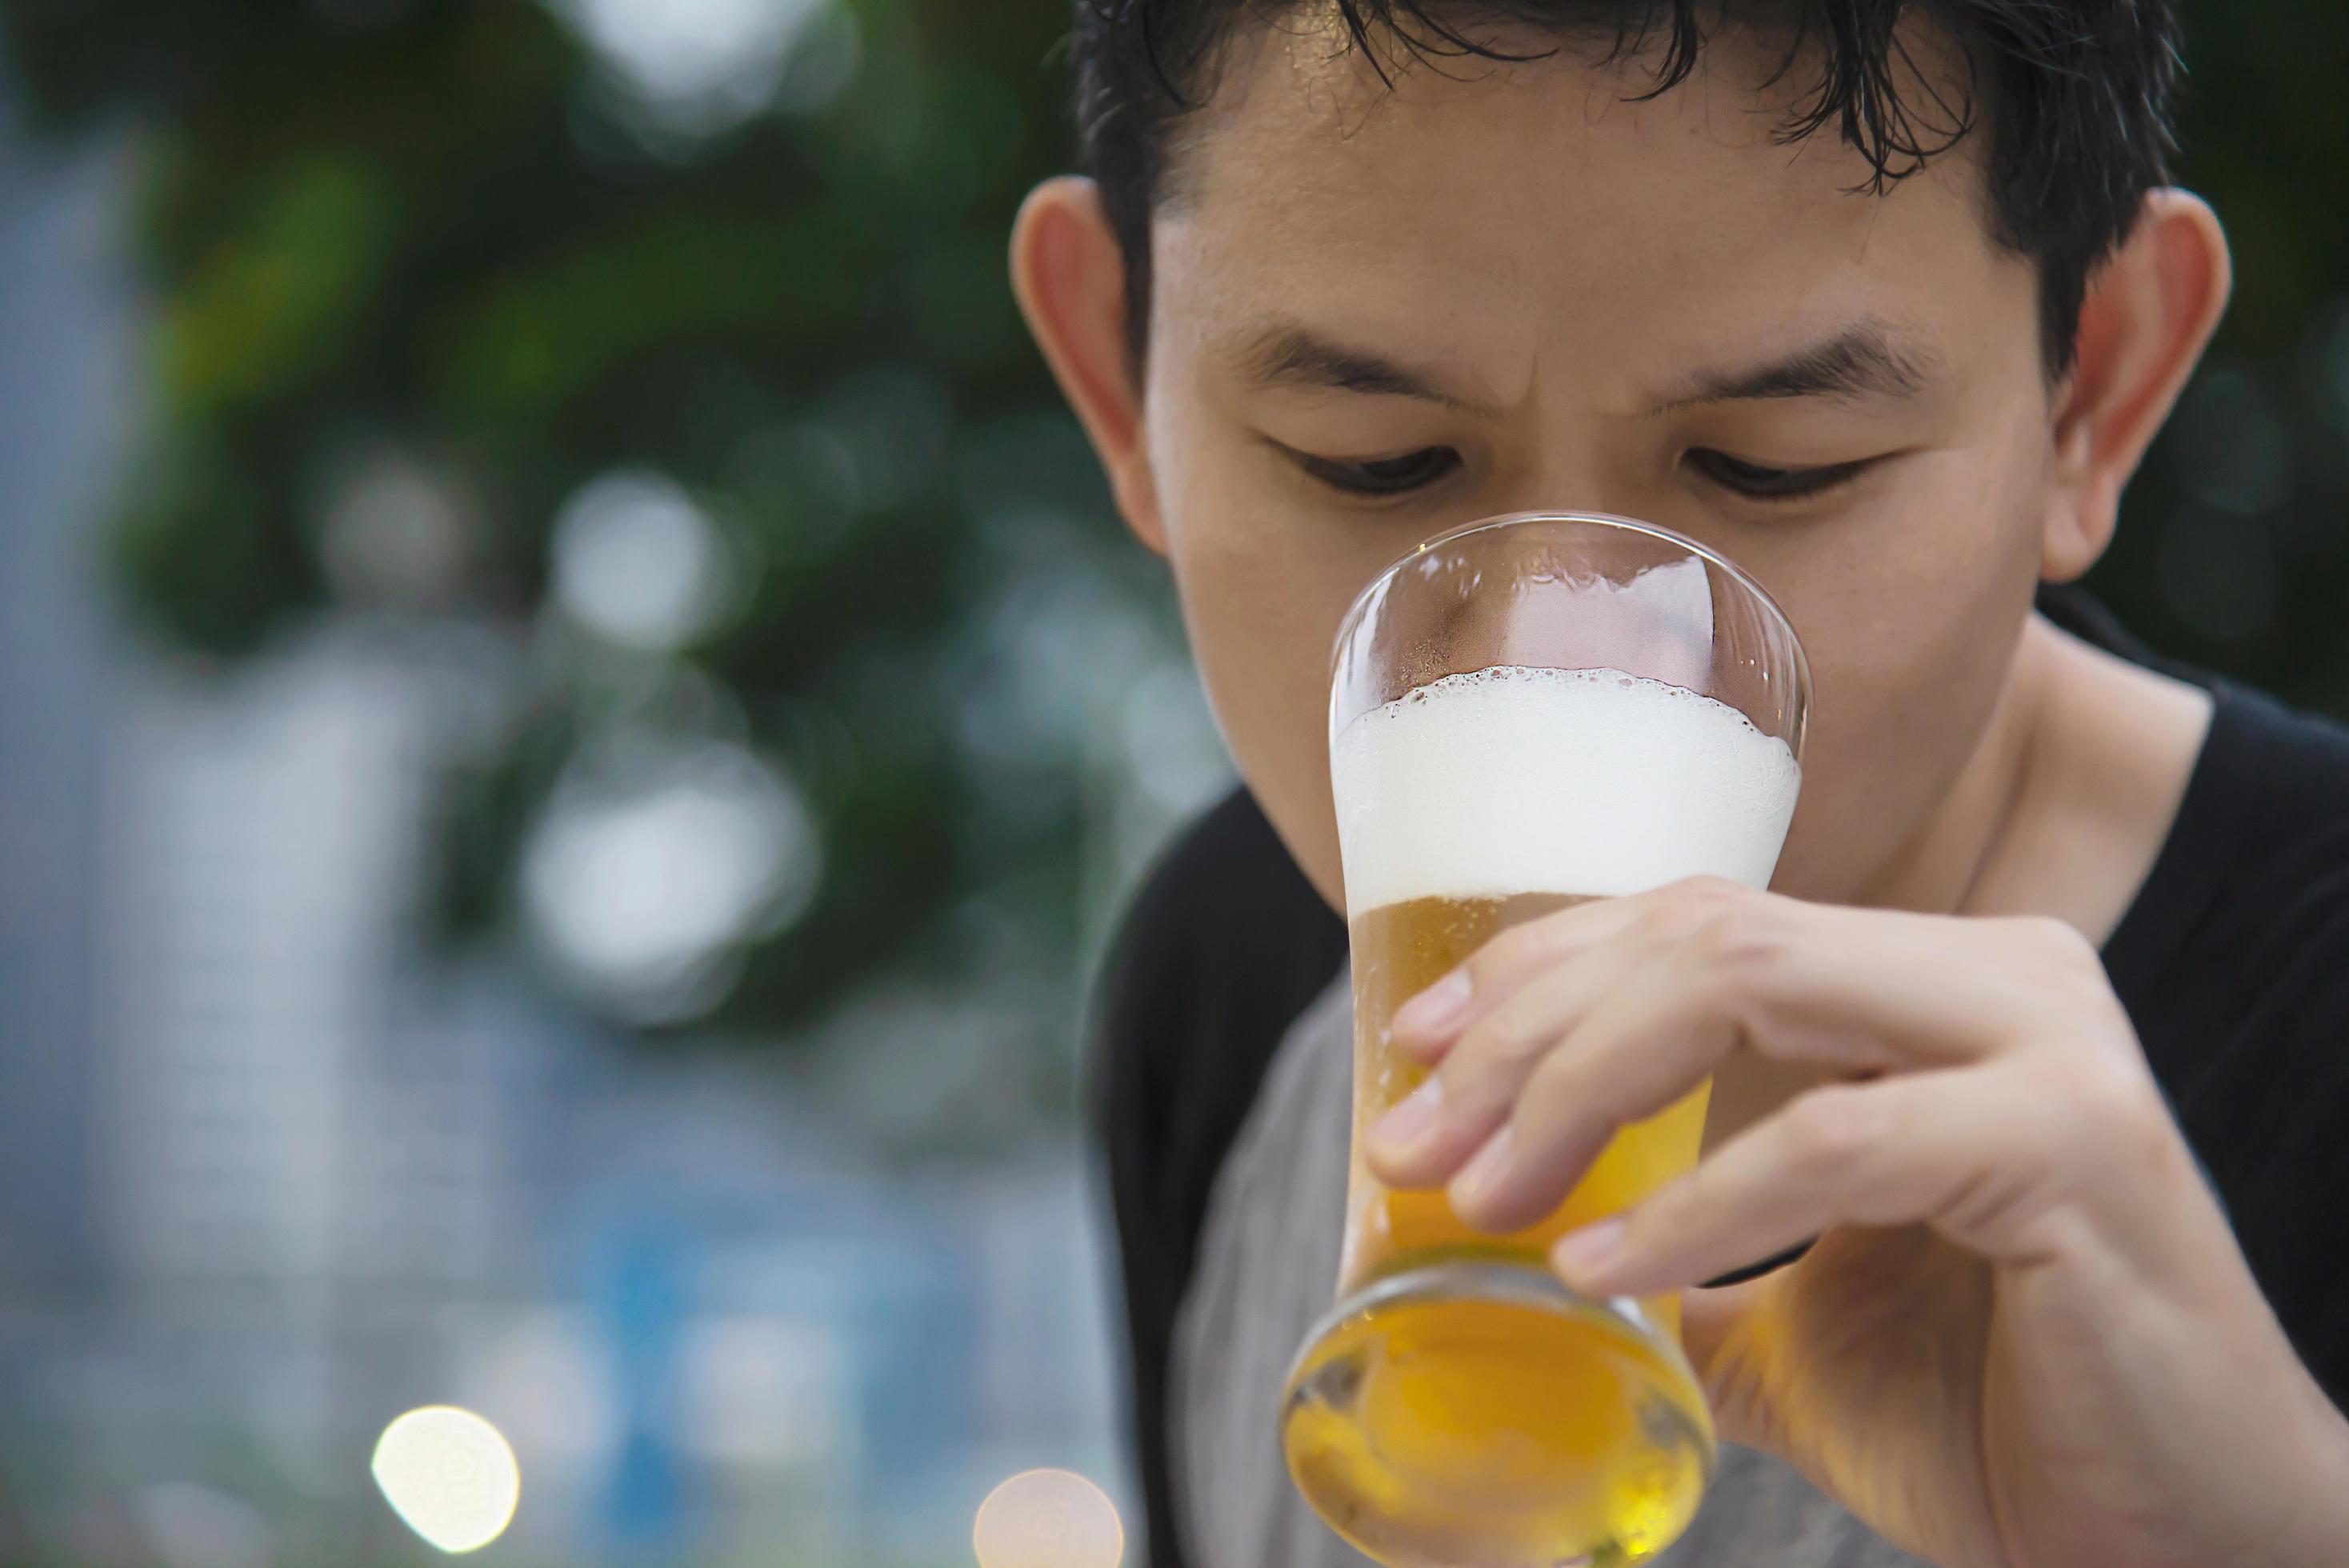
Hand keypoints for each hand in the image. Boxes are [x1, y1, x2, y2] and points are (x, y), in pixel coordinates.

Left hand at [1364, 878, 2348, 1567]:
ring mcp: (2044, 1041)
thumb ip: (1687, 1264)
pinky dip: (1698, 1201)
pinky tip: (1602, 1261)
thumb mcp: (1796, 1325)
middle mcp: (1995, 975)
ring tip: (1481, 1194)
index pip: (1694, 920)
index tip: (1409, 1048)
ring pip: (1752, 985)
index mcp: (1928, 987)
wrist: (2179, 1543)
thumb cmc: (1999, 1420)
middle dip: (1525, 1030)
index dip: (1535, 970)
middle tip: (1409, 1138)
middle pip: (1702, 934)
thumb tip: (1536, 1255)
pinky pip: (1836, 1140)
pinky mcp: (2074, 1140)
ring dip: (1580, 1086)